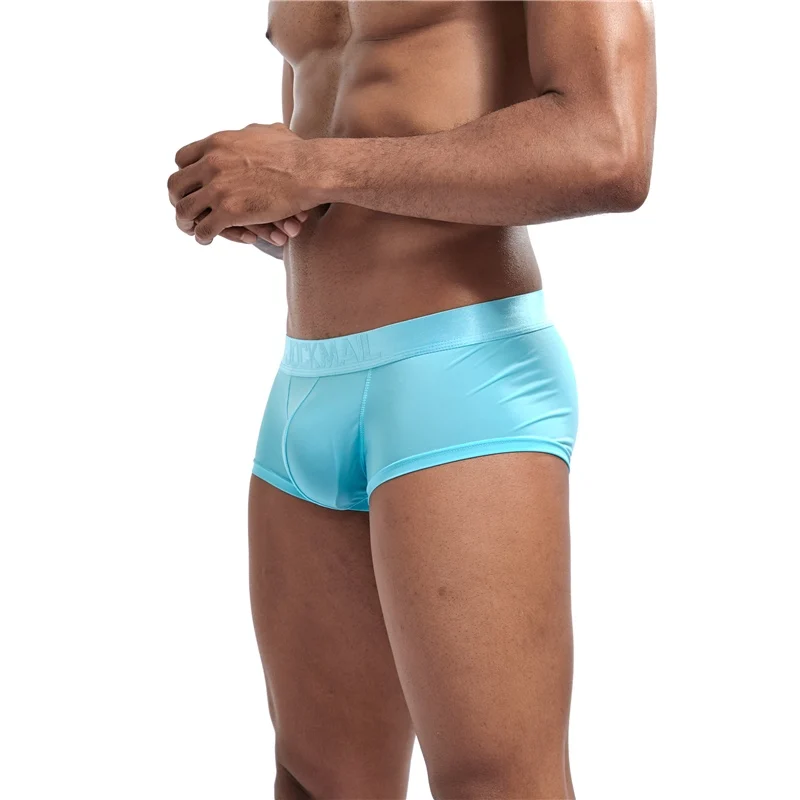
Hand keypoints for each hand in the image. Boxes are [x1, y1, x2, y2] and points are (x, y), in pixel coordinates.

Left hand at [168, 123, 318, 244]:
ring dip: (185, 222)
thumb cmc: (297, 152)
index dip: (186, 176)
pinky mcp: (229, 211)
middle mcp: (211, 163)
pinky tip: (206, 239)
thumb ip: (250, 134)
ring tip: (191, 229)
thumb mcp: (267, 131)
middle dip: (178, 200)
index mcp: (216, 143)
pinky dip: (202, 236)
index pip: (182, 159)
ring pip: (184, 210)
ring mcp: (218, 188)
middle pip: (176, 185)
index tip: (192, 187)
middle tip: (186, 210)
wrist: (310, 170)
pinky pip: (204, 229)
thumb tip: (250, 133)